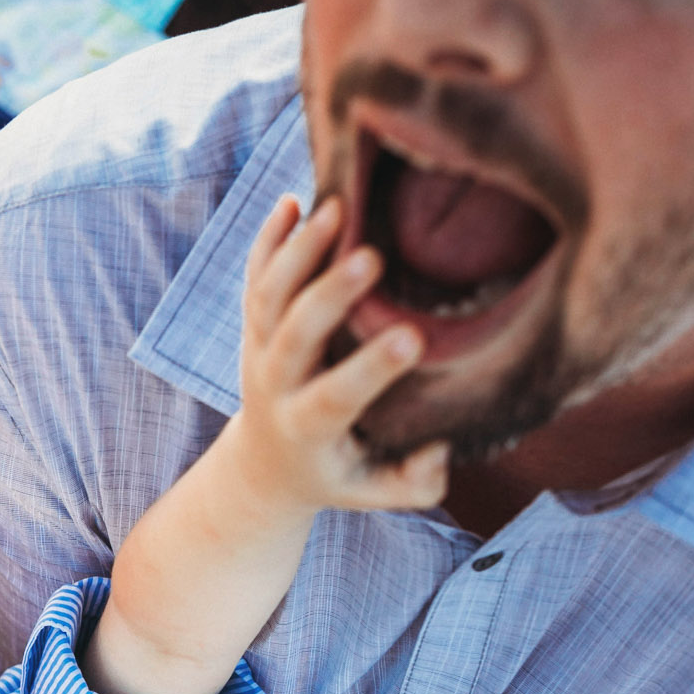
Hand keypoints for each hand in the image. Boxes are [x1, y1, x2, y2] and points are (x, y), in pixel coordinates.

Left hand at [225, 194, 445, 514]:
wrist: (265, 466)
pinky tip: (293, 201)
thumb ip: (412, 483)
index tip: (413, 339)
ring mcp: (258, 348)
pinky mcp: (254, 323)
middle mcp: (275, 384)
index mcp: (306, 428)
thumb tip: (439, 450)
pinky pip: (255, 276)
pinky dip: (269, 238)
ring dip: (298, 251)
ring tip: (335, 207)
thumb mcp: (371, 491)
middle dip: (329, 295)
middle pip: (292, 335)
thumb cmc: (336, 473)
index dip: (372, 370)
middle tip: (370, 257)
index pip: (336, 397)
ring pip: (268, 296)